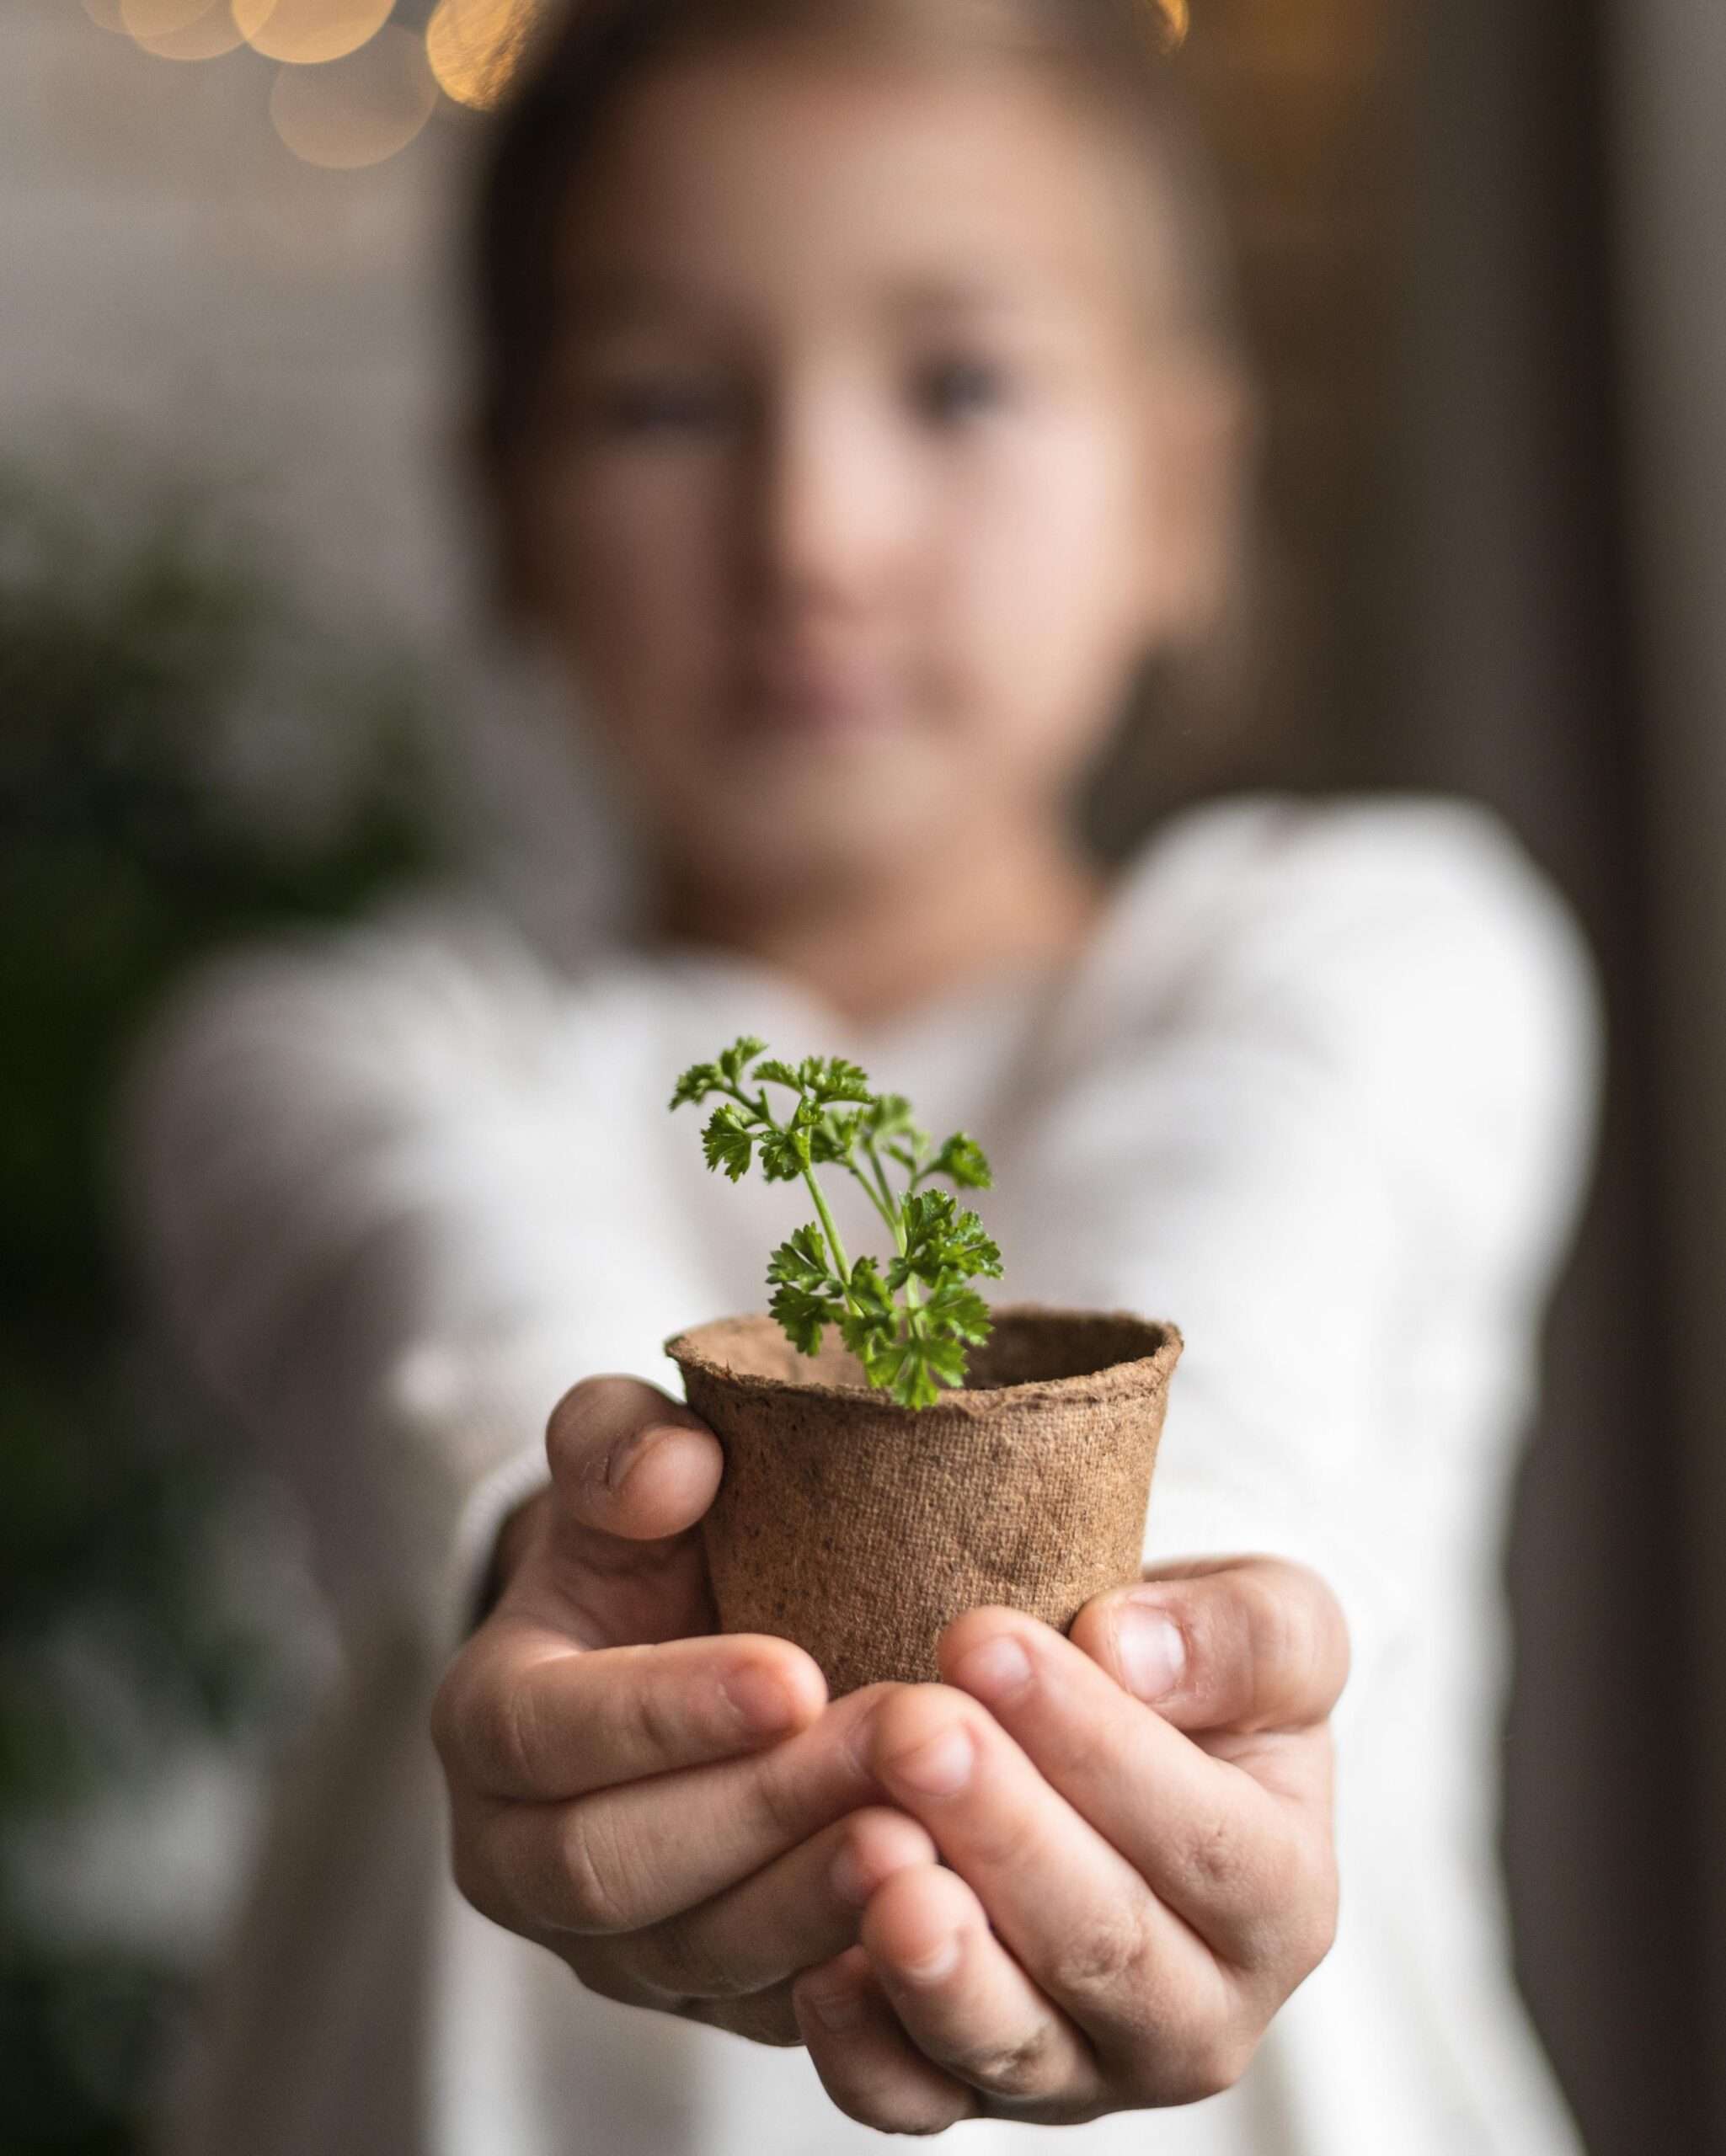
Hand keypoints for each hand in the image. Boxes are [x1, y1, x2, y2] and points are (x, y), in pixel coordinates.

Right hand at [431, 1375, 935, 2044]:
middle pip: (619, 1869)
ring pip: (707, 1955)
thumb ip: (618, 1442)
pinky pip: (782, 2010)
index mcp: (490, 1726)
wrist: (686, 1640)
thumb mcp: (619, 1466)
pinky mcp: (719, 1998)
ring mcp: (624, 1949)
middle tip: (895, 1747)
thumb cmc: (653, 1542)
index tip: (793, 1675)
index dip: (665, 1712)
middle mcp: (528, 1863)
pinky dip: (864, 1970)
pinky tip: (951, 1911)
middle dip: (763, 1810)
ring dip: (822, 1901)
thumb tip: (674, 1466)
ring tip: (933, 1838)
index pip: (547, 1736)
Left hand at [788, 1556, 1347, 2129]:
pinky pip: (914, 2099)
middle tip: (913, 1729)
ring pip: (1013, 2041)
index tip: (984, 1640)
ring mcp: (1083, 2069)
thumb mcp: (1270, 1621)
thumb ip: (1241, 1636)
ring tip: (875, 1853)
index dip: (1092, 1742)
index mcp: (1283, 1900)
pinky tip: (820, 1964)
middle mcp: (1198, 2016)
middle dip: (1000, 1830)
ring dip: (939, 1957)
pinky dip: (865, 2046)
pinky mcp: (972, 2091)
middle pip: (1102, 1942)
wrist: (1114, 1733)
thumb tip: (1129, 1653)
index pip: (1198, 1836)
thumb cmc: (1193, 1676)